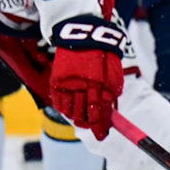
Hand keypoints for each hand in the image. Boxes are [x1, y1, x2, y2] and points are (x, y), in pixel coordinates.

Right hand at [48, 16, 128, 138]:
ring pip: (70, 111)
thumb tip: (110, 112)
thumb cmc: (102, 52)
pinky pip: (58, 102)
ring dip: (76, 119)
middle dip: (89, 125)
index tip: (102, 135)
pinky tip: (70, 110)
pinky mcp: (57, 80)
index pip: (99, 112)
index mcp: (100, 83)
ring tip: (82, 119)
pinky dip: (64, 110)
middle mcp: (83, 85)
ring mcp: (68, 83)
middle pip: (83, 115)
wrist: (81, 33)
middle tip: (92, 127)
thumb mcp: (113, 71)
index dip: (100, 127)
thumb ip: (112, 92)